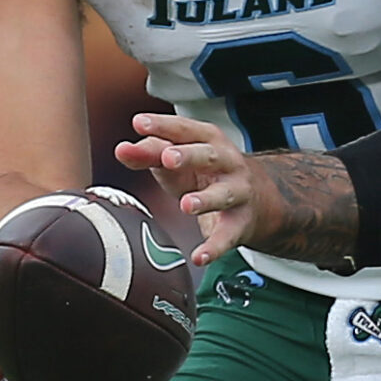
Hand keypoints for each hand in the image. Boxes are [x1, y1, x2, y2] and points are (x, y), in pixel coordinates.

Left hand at [116, 113, 258, 264]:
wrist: (259, 199)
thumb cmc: (207, 173)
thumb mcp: (179, 160)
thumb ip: (149, 153)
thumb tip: (121, 150)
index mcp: (208, 140)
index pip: (184, 129)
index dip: (163, 125)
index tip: (139, 123)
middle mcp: (227, 162)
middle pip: (209, 156)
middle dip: (189, 156)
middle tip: (168, 158)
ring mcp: (237, 192)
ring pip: (224, 194)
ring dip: (206, 199)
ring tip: (186, 204)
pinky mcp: (240, 223)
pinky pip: (227, 235)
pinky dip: (214, 247)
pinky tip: (199, 257)